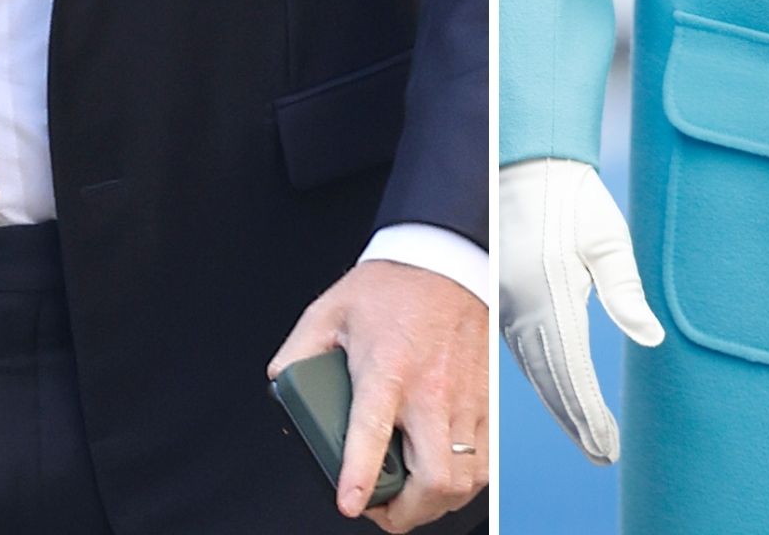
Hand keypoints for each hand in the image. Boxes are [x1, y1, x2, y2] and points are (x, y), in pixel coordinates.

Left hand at [268, 258, 486, 528]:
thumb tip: (279, 385)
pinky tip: (447, 474)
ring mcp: (465, 396)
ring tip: (413, 496)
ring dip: (436, 501)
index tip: (351, 504)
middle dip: (406, 512)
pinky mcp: (488, 397)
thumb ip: (298, 352)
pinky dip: (468, 481)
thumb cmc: (390, 286)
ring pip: (464, 479)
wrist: (444, 257)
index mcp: (386, 368)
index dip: (361, 476)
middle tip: (383, 509)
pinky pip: (488, 460)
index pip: (373, 431)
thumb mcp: (329, 310)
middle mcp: (431, 388)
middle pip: (433, 477)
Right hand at [499, 157, 663, 464]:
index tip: (607, 447)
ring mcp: (510, 305)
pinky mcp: (506, 297)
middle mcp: (524, 309)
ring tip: (585, 434)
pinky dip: (543, 378)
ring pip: (535, 370)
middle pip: (551, 381)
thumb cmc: (570, 195)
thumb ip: (625, 289)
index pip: (572, 373)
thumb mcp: (606, 237)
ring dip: (560, 404)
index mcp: (550, 296)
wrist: (521, 162)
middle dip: (577, 422)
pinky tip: (556, 392)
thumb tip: (651, 336)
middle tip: (601, 453)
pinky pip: (524, 350)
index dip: (590, 417)